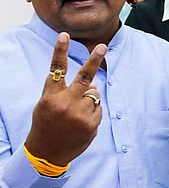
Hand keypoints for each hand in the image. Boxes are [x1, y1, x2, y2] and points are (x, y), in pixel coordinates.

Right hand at [24, 33, 106, 165]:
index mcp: (50, 96)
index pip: (56, 69)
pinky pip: (98, 109)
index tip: (64, 35)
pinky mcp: (91, 124)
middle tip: (102, 46)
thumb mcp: (48, 105)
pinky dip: (92, 112)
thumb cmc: (46, 124)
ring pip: (93, 95)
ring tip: (74, 114)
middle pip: (84, 77)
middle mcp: (65, 103)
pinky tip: (80, 123)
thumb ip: (67, 91)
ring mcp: (80, 114)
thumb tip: (92, 84)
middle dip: (94, 60)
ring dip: (88, 100)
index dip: (60, 51)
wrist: (46, 152)